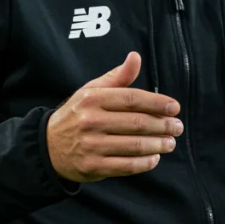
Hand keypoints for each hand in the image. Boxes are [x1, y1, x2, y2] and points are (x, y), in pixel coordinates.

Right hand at [46, 51, 183, 182]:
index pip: (133, 99)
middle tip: (178, 127)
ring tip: (170, 143)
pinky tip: (155, 158)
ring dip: (158, 144)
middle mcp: (91, 121)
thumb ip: (117, 77)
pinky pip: (126, 166)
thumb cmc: (77, 115)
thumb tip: (136, 57)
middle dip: (163, 125)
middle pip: (137, 123)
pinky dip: (144, 163)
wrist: (46, 146)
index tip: (175, 107)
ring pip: (134, 145)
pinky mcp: (92, 166)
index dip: (158, 103)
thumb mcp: (91, 91)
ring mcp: (91, 145)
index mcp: (93, 99)